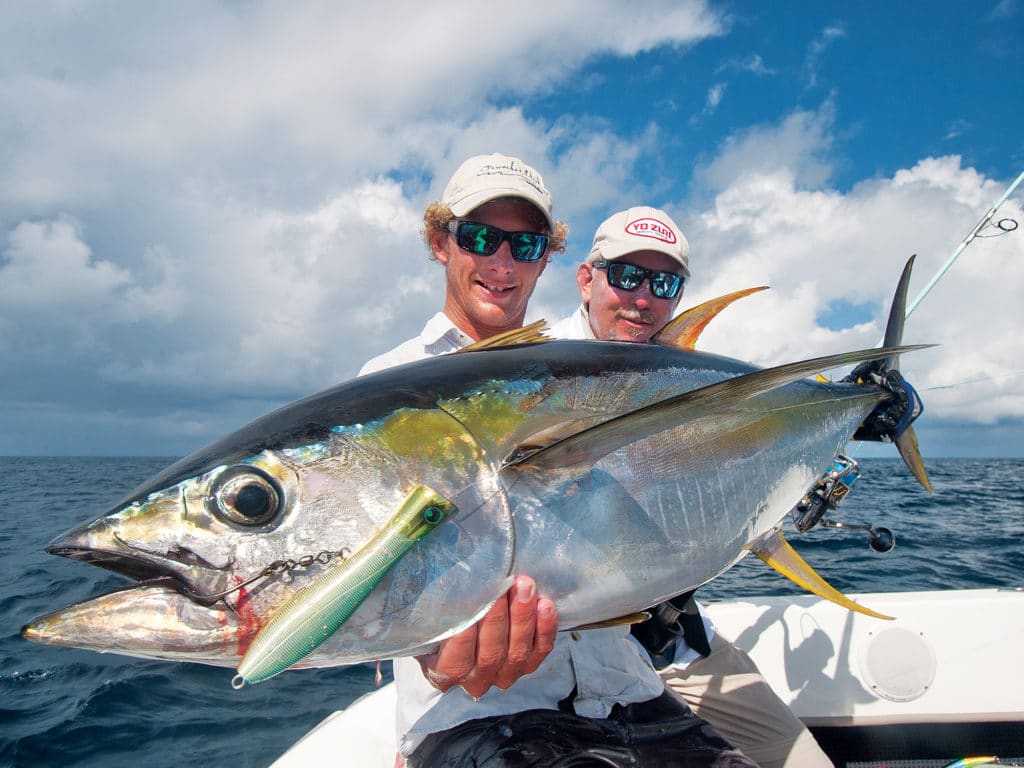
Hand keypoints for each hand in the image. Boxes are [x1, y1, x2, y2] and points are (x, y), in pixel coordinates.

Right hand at [415, 574, 557, 698]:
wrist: (466, 626)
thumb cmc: (443, 618)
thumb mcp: (429, 617)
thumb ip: (435, 609)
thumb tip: (448, 583)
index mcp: (443, 672)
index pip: (455, 662)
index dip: (464, 638)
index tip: (472, 607)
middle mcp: (474, 680)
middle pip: (491, 654)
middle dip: (500, 617)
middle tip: (506, 586)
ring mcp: (503, 675)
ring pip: (517, 653)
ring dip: (523, 617)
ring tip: (525, 587)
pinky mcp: (528, 665)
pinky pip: (539, 651)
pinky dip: (544, 629)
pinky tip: (545, 605)